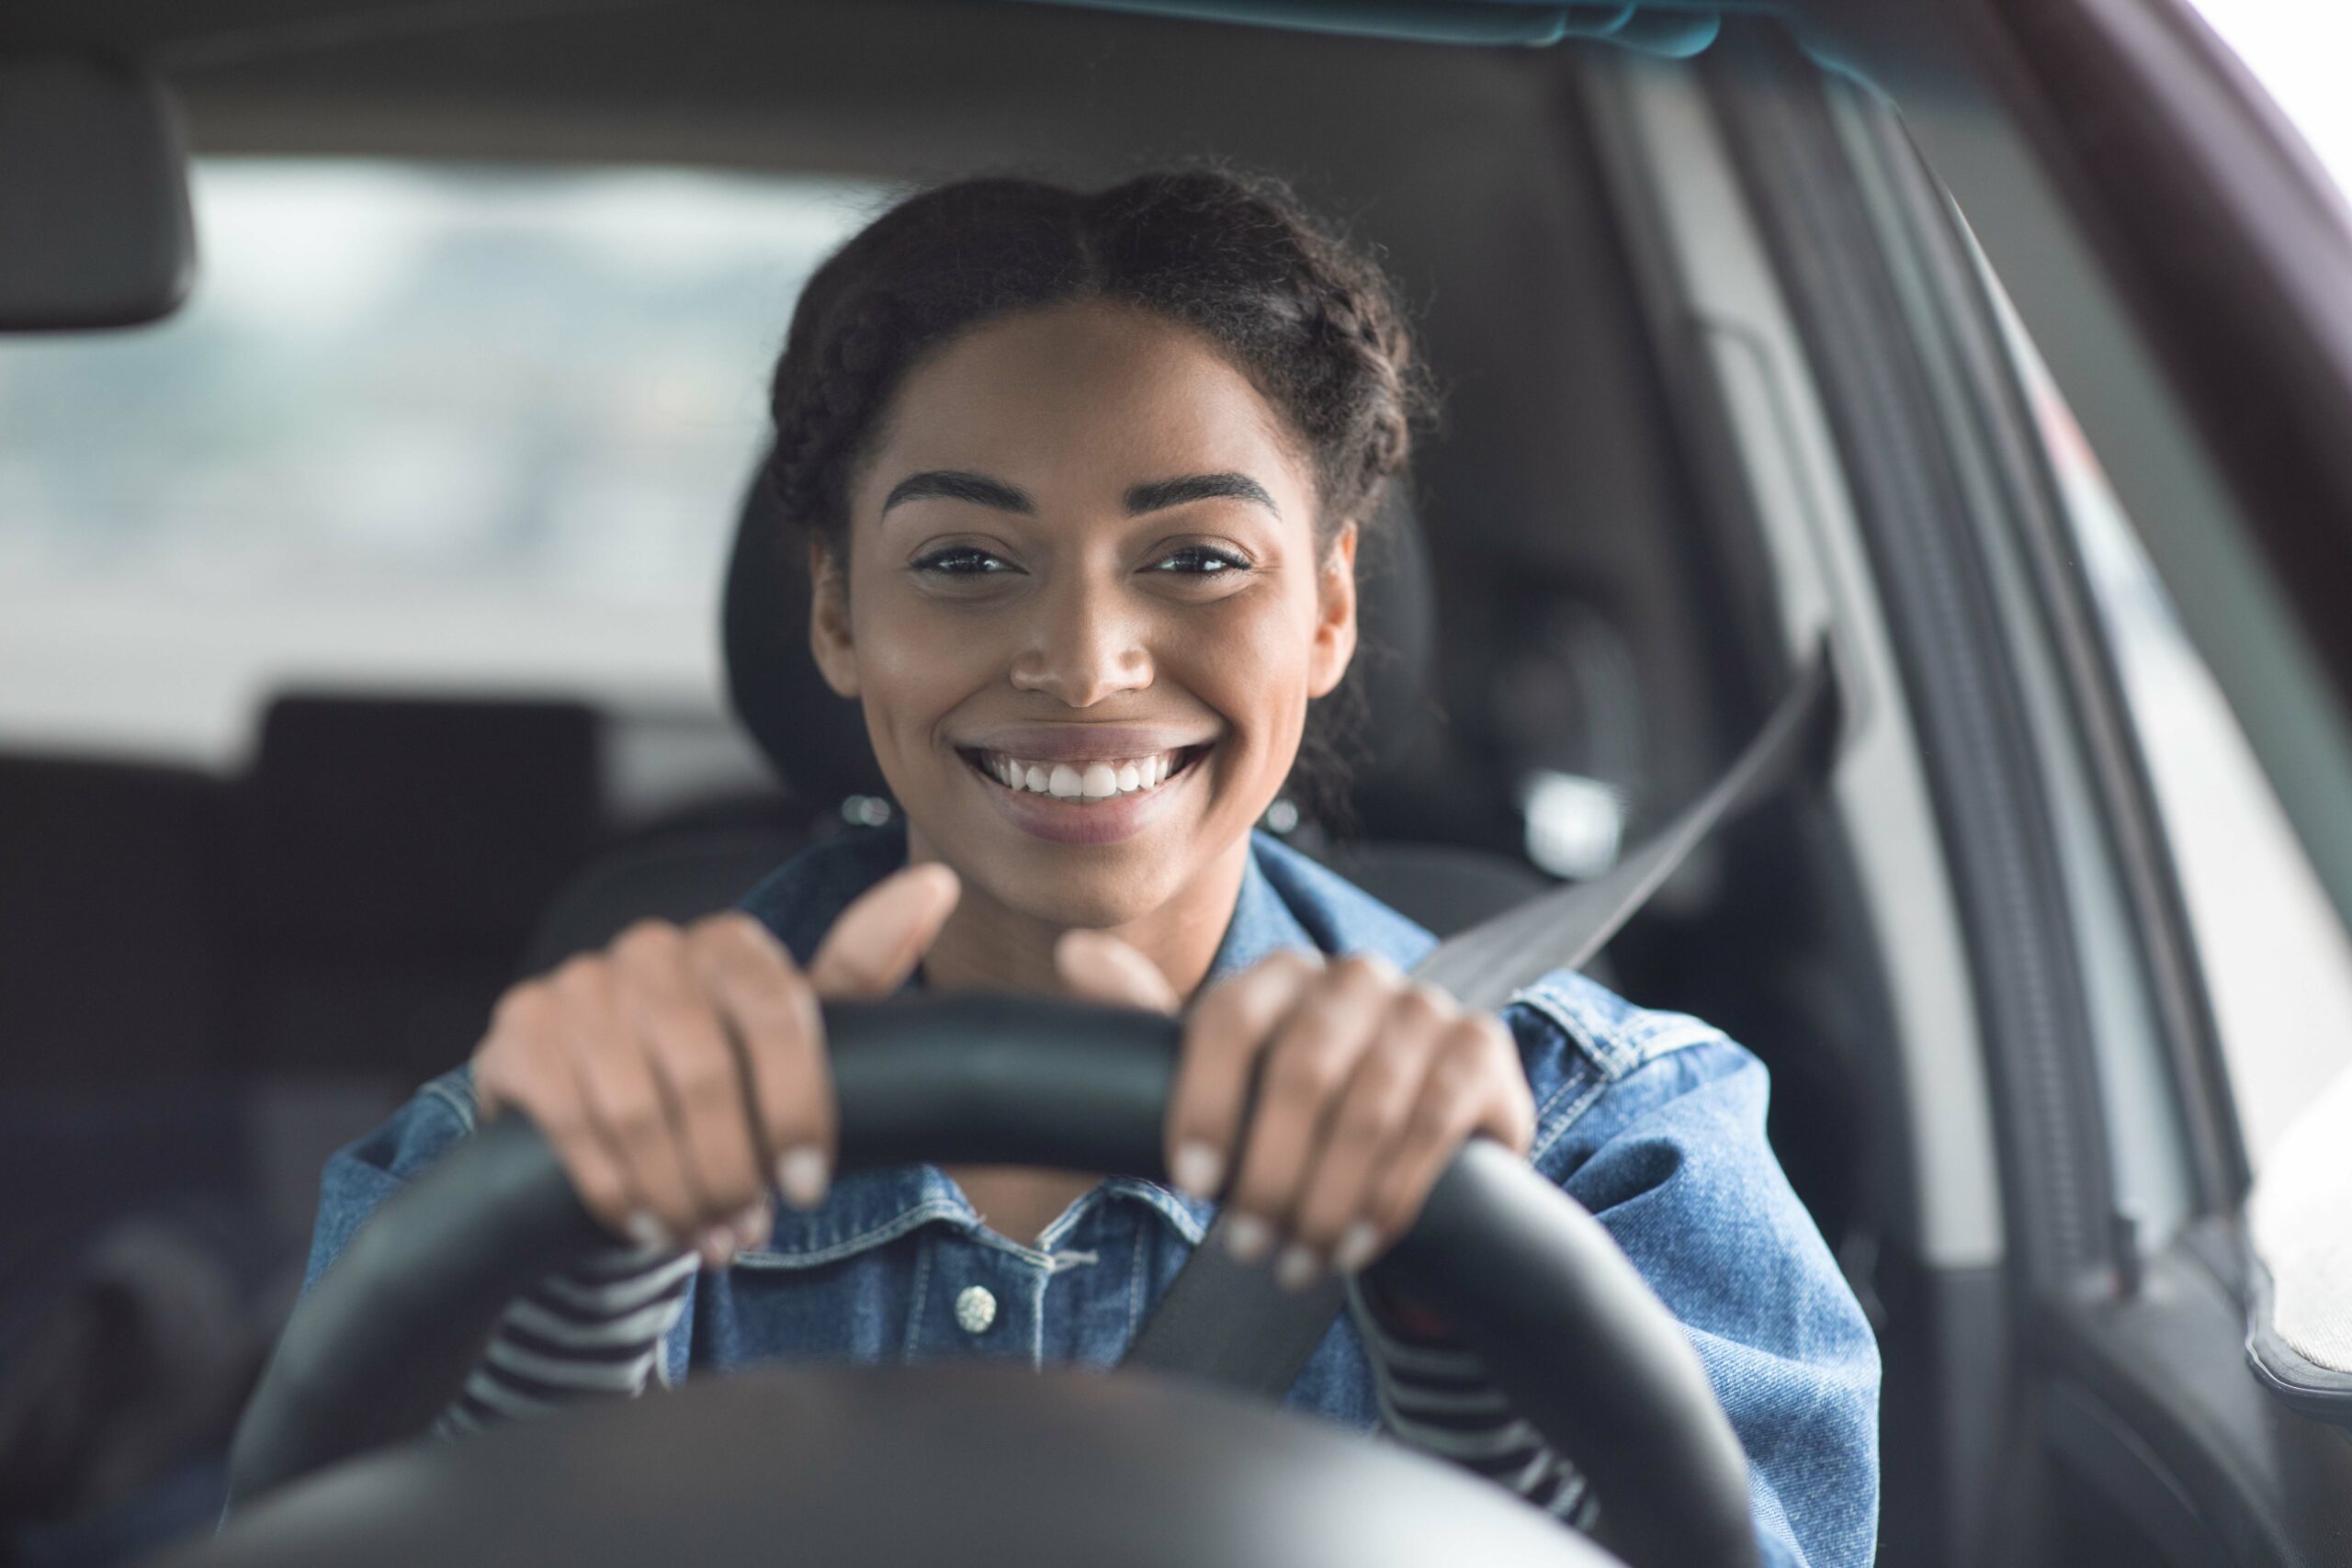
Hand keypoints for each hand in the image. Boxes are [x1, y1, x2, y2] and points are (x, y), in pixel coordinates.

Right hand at [473, 863, 959, 1267]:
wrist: (601, 1111)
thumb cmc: (718, 1075)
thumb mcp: (792, 1033)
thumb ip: (860, 967)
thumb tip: (937, 882)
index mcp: (729, 943)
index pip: (776, 1016)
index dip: (796, 1109)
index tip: (805, 1187)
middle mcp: (650, 950)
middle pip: (704, 1073)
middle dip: (731, 1170)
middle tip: (745, 1231)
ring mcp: (577, 985)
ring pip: (636, 1108)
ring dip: (676, 1191)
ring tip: (705, 1239)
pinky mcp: (518, 1033)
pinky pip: (569, 1123)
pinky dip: (613, 1188)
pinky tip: (642, 1224)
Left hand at [1055, 935, 1533, 1290]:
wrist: (1416, 1150)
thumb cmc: (1303, 1121)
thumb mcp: (1225, 1085)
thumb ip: (1154, 1026)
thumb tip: (1075, 953)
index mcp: (1283, 975)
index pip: (1232, 1016)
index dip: (1206, 1102)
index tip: (1191, 1181)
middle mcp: (1356, 977)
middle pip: (1302, 1066)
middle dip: (1269, 1171)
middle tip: (1246, 1244)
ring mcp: (1425, 1009)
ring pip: (1368, 1104)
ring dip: (1327, 1197)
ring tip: (1298, 1258)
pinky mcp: (1482, 1050)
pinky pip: (1435, 1119)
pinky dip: (1391, 1192)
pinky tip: (1361, 1242)